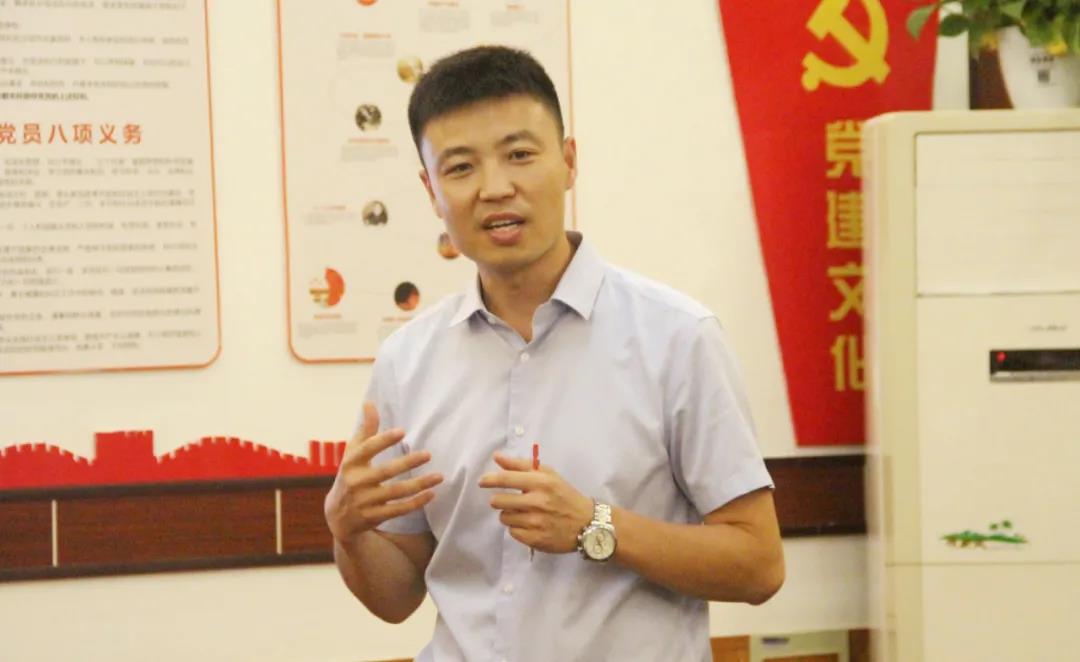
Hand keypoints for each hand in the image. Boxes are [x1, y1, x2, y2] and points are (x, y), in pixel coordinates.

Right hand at [324, 401, 442, 543]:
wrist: (337, 516)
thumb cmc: (351, 475)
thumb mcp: (353, 453)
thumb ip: (365, 430)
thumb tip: (370, 402)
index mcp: (350, 463)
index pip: (367, 449)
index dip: (383, 440)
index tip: (402, 431)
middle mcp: (356, 482)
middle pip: (385, 472)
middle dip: (407, 463)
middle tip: (428, 454)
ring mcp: (364, 502)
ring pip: (396, 492)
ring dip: (419, 485)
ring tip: (439, 476)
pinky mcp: (374, 517)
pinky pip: (398, 510)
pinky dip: (415, 502)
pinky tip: (431, 493)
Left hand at [478, 451, 593, 553]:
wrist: (587, 523)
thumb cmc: (566, 495)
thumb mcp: (549, 475)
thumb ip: (521, 465)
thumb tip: (497, 457)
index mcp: (541, 483)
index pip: (507, 479)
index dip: (490, 480)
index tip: (482, 481)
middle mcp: (538, 502)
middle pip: (499, 501)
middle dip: (499, 500)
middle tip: (508, 500)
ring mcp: (537, 522)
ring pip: (504, 518)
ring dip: (509, 515)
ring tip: (523, 513)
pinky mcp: (536, 539)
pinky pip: (513, 532)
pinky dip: (517, 528)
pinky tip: (529, 525)